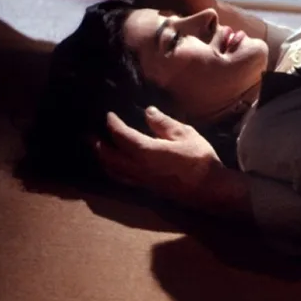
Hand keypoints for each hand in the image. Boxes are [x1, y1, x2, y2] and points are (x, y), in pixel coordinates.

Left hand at [95, 107, 242, 210]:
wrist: (210, 189)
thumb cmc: (199, 158)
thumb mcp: (185, 134)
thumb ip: (164, 123)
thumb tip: (148, 111)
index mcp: (146, 151)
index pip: (121, 136)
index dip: (113, 124)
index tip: (109, 115)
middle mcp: (137, 167)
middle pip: (109, 157)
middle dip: (98, 144)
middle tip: (90, 135)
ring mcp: (141, 181)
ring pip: (113, 171)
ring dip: (103, 159)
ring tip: (100, 150)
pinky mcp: (147, 189)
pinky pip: (122, 179)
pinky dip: (114, 170)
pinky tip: (117, 167)